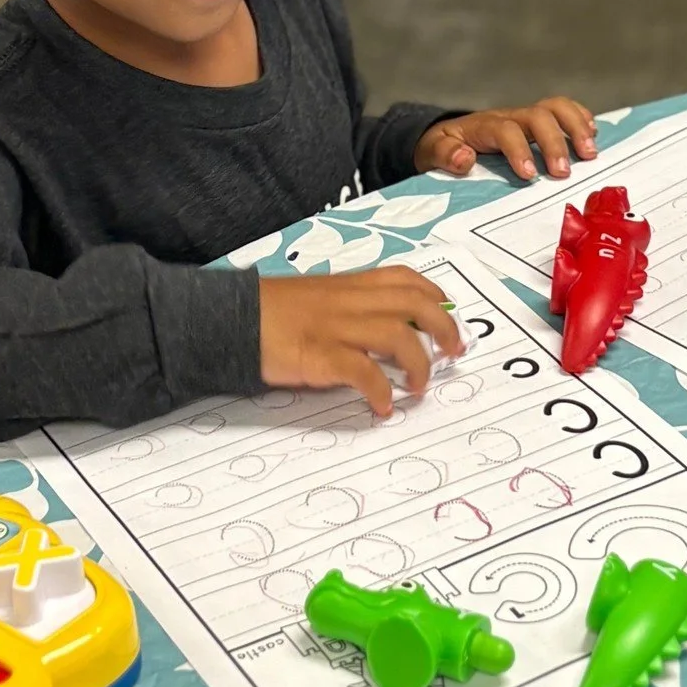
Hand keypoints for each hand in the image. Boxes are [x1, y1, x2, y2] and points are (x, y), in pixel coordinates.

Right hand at [259, 267, 463, 415]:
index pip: (405, 278)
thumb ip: (350, 306)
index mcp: (350, 284)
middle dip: (443, 327)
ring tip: (418, 387)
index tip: (449, 316)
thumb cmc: (274, 310)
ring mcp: (337, 327)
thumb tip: (383, 330)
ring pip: (398, 335)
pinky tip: (381, 407)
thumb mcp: (319, 296)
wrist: (235, 318)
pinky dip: (379, 391)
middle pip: (414, 304)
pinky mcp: (321, 355)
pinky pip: (363, 372)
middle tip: (452, 352)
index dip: (435, 296)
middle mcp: (351, 301)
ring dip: (418, 363)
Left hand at [415, 96, 597, 180]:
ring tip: (590, 154)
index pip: (505, 130)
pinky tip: (594, 136)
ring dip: (576, 127)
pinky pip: (565, 110)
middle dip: (554, 142)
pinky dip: (582, 118)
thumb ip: (446, 154)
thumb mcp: (434, 151)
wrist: (451, 134)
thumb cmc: (447, 146)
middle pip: (538, 116)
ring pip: (556, 107)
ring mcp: (527, 117)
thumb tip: (464, 159)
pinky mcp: (540, 122)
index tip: (529, 175)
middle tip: (563, 173)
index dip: (518, 150)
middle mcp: (510, 117)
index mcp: (485, 126)